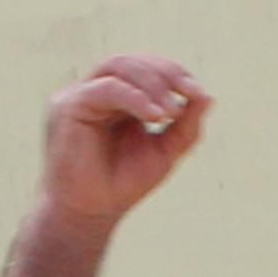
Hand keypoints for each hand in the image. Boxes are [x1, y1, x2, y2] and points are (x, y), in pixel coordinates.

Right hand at [42, 56, 210, 224]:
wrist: (91, 214)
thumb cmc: (122, 184)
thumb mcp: (164, 152)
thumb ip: (185, 126)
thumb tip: (208, 96)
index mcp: (118, 97)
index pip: (147, 69)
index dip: (174, 74)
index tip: (197, 93)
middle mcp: (96, 90)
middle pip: (134, 62)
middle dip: (165, 75)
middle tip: (189, 95)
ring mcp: (80, 95)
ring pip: (119, 67)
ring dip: (152, 84)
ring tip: (172, 111)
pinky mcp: (68, 106)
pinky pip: (106, 89)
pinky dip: (134, 98)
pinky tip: (154, 116)